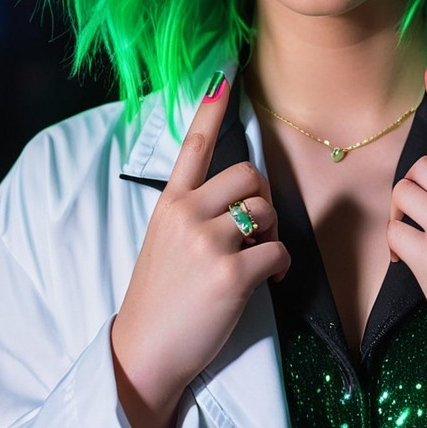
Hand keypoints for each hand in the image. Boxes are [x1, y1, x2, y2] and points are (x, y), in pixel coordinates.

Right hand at [111, 74, 290, 427]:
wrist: (145, 351)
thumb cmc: (160, 297)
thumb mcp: (163, 241)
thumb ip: (193, 212)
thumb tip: (239, 198)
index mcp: (170, 203)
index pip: (193, 146)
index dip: (210, 110)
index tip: (223, 76)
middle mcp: (186, 214)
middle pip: (249, 174)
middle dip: (264, 197)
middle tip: (258, 227)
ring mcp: (207, 242)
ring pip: (266, 210)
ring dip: (273, 231)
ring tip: (258, 257)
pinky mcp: (231, 273)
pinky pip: (278, 250)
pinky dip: (281, 265)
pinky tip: (269, 279)